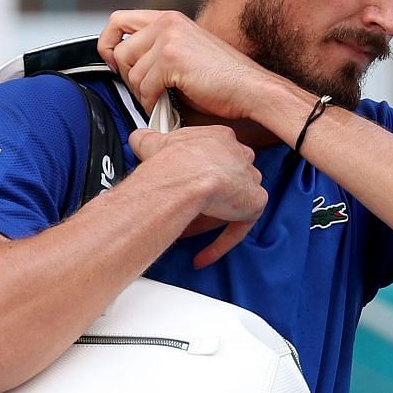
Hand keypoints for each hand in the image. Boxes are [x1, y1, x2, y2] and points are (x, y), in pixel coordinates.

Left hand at [100, 10, 285, 126]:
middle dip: (127, 76)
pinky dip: (152, 102)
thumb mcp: (185, 52)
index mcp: (169, 19)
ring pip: (130, 73)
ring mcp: (168, 39)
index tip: (111, 60)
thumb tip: (128, 66)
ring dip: (142, 93)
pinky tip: (167, 103)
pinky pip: (144, 87)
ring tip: (161, 97)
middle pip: (120, 50)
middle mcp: (167, 23)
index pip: (118, 20)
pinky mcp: (171, 59)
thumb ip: (157, 51)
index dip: (108, 43)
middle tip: (145, 88)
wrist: (250, 88)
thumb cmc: (223, 77)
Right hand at [125, 124, 266, 268]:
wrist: (183, 175)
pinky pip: (239, 226)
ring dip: (209, 221)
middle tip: (183, 212)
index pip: (213, 156)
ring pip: (232, 204)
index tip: (183, 187)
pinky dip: (220, 243)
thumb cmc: (170, 161)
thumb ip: (147, 140)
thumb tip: (138, 139)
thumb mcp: (152, 144)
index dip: (196, 175)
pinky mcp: (254, 203)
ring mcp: (249, 179)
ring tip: (185, 231)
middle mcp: (239, 155)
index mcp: (219, 138)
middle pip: (226, 180)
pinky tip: (202, 255)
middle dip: (205, 199)